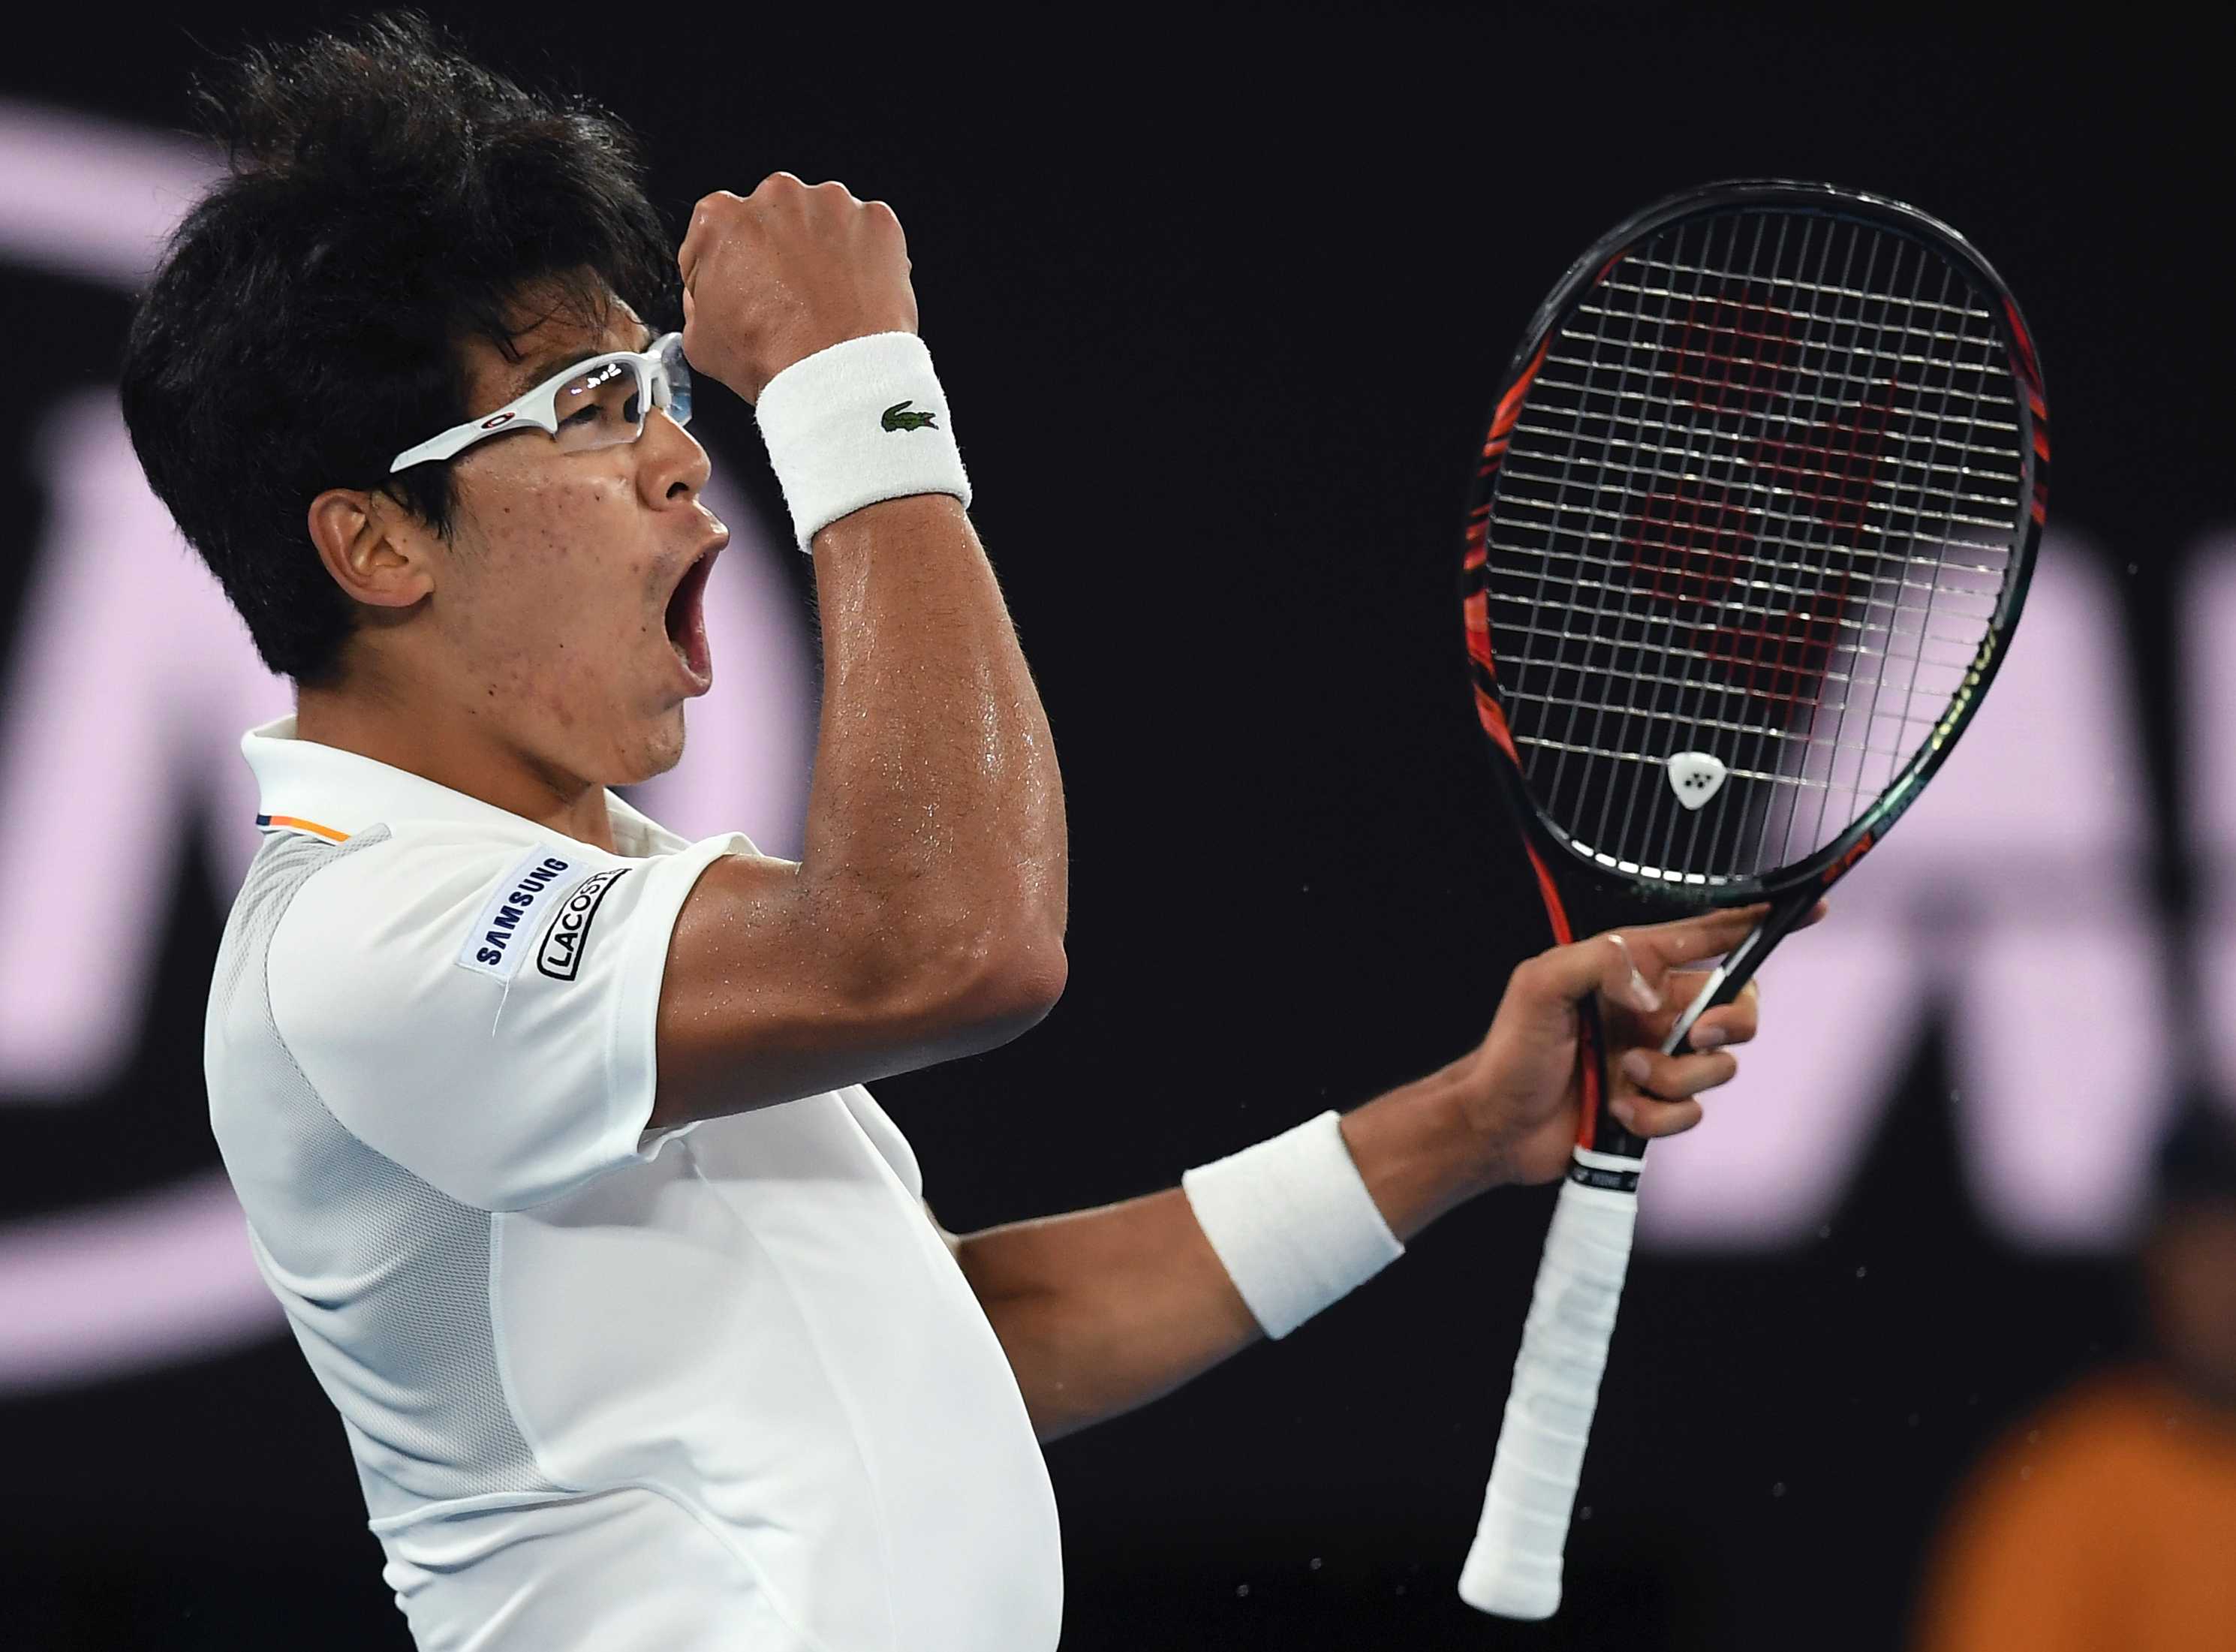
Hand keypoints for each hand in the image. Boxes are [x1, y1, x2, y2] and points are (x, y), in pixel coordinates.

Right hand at [678, 174, 918, 402]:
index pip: (717, 235)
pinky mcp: (876, 220)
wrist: (839, 378)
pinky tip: (855, 295)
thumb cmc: (775, 360)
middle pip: (773, 220)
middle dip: (779, 252)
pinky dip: (865, 258)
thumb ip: (697, 303)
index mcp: (722, 218)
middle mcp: (777, 196)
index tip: (742, 290)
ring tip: (826, 303)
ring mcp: (831, 204)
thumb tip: (708, 297)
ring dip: (822, 251)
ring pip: (822, 222)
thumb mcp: (700, 342)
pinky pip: (867, 234)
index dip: (728, 268)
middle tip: (789, 301)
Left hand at [1454, 902, 1825, 1186]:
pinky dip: (1656, 1116)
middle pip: (1737, 1006)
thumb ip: (1602, 961)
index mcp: (1633, 970)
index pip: (1707, 938)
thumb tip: (1658, 986)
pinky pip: (1691, 1112)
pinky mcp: (1655, 1107)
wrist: (1497, 1123)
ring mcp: (1658, 1060)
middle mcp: (1654, 1012)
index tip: (1805, 910)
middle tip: (1693, 1033)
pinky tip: (1617, 1110)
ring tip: (1623, 1075)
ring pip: (1719, 1065)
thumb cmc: (1510, 1049)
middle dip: (1730, 1022)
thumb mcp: (1541, 983)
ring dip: (1674, 1077)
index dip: (1754, 924)